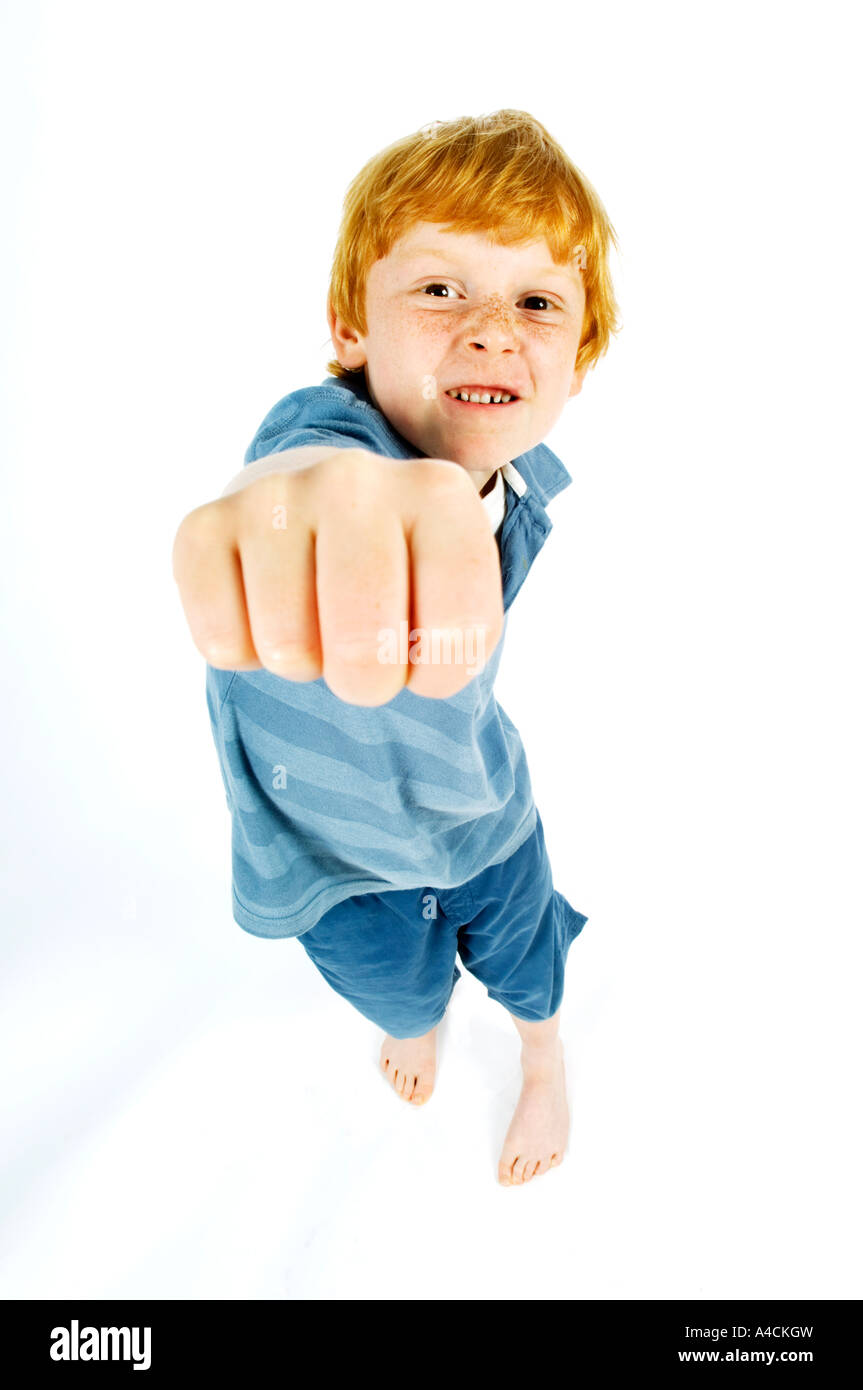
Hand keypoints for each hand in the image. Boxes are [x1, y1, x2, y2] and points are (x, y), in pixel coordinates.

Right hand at [171, 448, 503, 705]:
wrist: (324, 513)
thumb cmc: (403, 576)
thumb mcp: (456, 599)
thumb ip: (456, 644)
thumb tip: (381, 667)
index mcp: (438, 496)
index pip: (457, 632)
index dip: (440, 672)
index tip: (427, 648)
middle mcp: (355, 480)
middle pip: (363, 645)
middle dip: (366, 682)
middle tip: (366, 655)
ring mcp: (274, 495)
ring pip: (287, 648)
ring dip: (303, 663)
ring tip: (315, 622)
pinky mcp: (205, 525)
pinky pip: (222, 642)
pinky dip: (243, 653)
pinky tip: (263, 611)